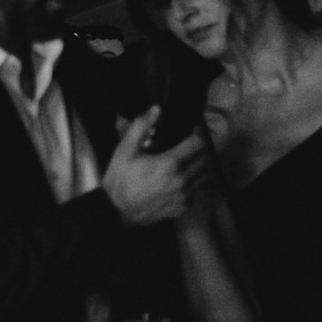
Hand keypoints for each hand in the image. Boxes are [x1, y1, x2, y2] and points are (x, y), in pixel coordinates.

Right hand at [102, 110, 205, 227]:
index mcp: (170, 164)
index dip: (197, 134)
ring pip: (205, 176)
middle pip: (205, 159)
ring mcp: (184, 196)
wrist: (117, 211)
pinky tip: (182, 180)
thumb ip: (141, 126)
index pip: (198, 143)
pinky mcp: (183, 207)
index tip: (193, 131)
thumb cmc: (120, 180)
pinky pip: (197, 192)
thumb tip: (156, 110)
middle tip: (191, 146)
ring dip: (200, 166)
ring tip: (188, 161)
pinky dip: (194, 184)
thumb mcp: (125, 150)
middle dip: (200, 150)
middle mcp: (182, 180)